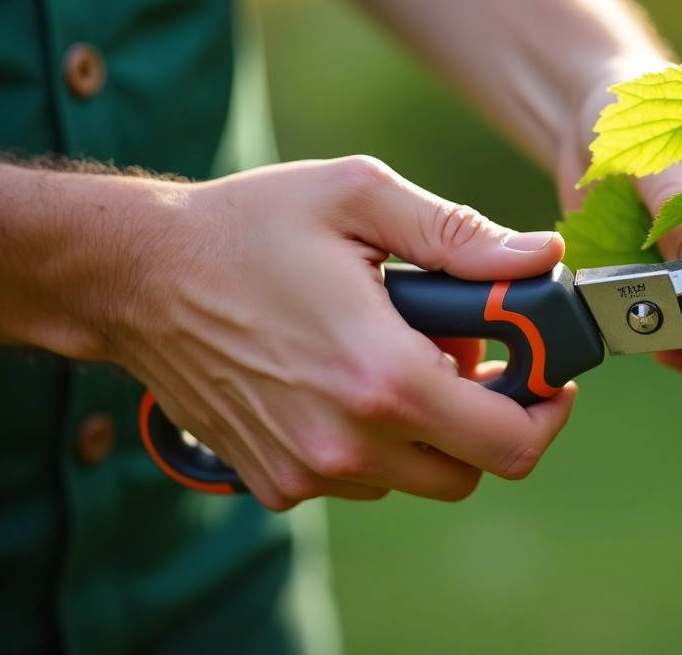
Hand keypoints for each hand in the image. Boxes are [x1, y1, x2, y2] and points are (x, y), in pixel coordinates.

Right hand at [105, 156, 574, 509]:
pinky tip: (346, 378)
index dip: (545, 410)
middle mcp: (347, 441)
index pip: (508, 440)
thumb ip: (459, 234)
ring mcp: (307, 470)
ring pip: (417, 476)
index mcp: (382, 376)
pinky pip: (360, 477)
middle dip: (491, 418)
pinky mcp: (275, 481)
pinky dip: (375, 440)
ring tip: (399, 356)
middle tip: (472, 360)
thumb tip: (538, 256)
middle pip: (472, 469)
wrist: (136, 276)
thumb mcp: (359, 199)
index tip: (545, 376)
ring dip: (430, 428)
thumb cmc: (248, 226)